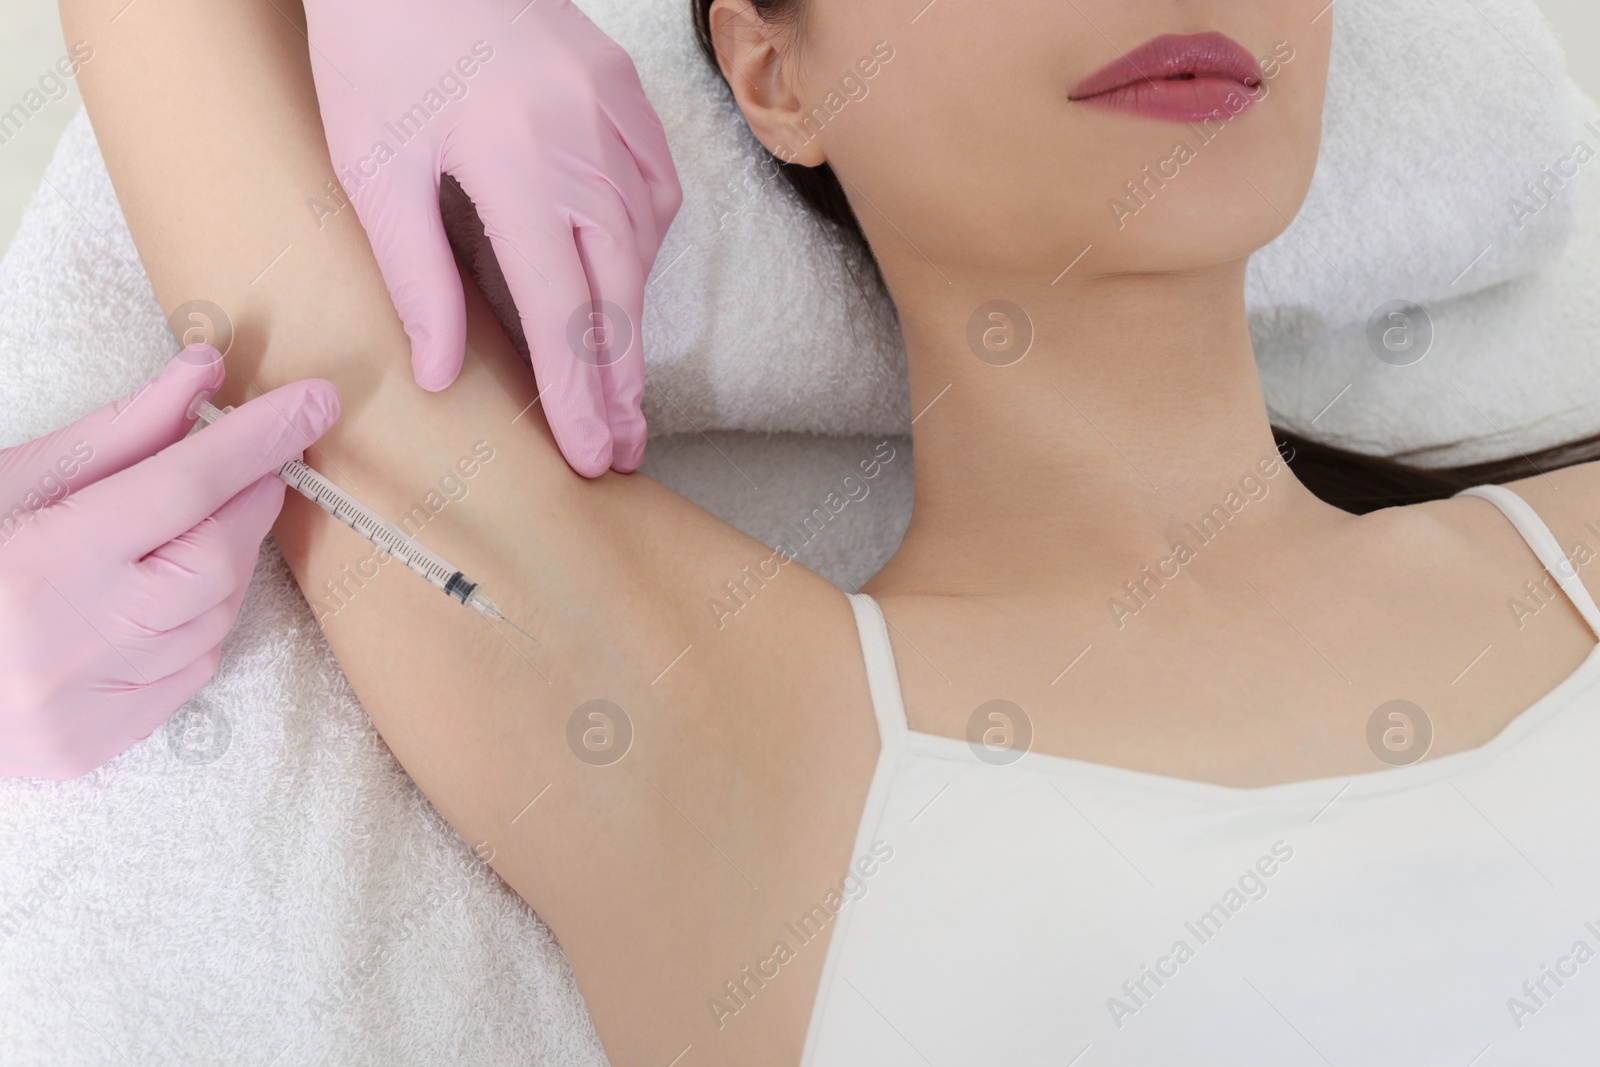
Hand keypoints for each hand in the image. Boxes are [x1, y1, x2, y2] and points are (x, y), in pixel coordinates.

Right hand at [0, 346, 340, 778]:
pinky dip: (194, 623)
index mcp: (43, 564)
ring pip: (214, 619)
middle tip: (251, 464)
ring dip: (222, 562)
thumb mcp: (11, 478)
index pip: (184, 487)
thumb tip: (205, 375)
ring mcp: (85, 707)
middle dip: (247, 503)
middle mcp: (73, 644)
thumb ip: (119, 433)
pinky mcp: (92, 749)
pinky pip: (189, 672)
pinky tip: (158, 596)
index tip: (317, 401)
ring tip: (184, 528)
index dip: (258, 439)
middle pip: (216, 559)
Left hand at [304, 0, 680, 475]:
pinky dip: (645, 244)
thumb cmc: (376, 44)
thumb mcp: (374, 165)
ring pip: (645, 244)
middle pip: (619, 293)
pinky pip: (658, 187)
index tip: (593, 455)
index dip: (580, 394)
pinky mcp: (625, 90)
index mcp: (516, 165)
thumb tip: (443, 373)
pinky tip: (625, 278)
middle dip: (622, 381)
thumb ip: (417, 274)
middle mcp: (583, 144)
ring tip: (620, 382)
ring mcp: (615, 113)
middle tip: (624, 447)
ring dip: (633, 318)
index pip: (561, 312)